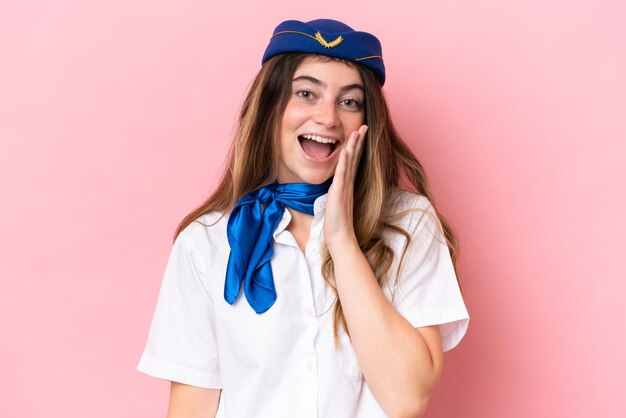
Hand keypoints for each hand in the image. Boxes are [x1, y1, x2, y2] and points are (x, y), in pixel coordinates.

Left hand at [324, 124, 367, 254]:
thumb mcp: (337, 203)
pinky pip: (342, 174)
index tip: (360, 134)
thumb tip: (335, 187)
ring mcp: (344, 187)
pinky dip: (344, 161)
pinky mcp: (339, 192)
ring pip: (350, 162)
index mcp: (347, 185)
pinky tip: (346, 150)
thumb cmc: (338, 223)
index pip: (353, 162)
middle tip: (364, 126)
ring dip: (353, 146)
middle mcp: (347, 183)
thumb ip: (338, 193)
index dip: (357, 147)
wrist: (340, 237)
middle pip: (354, 158)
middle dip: (358, 141)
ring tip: (357, 132)